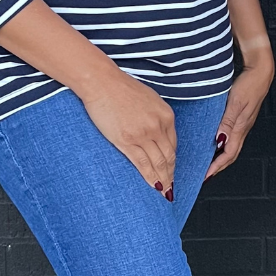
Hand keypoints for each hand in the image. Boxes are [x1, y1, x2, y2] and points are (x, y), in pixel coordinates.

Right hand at [79, 66, 177, 197]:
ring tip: (163, 191)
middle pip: (169, 156)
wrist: (102, 83)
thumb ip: (156, 117)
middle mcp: (158, 126)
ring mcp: (143, 135)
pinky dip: (149, 176)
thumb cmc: (122, 88)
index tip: (173, 170)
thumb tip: (158, 134)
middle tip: (171, 187)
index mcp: (166, 116)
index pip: (173, 144)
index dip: (173, 160)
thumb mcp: (149, 99)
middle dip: (171, 174)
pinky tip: (152, 185)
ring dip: (162, 179)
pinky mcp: (127, 141)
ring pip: (158, 163)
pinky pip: (142, 164)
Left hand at [205, 57, 273, 178]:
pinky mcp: (240, 117)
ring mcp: (242, 124)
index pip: (228, 154)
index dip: (216, 167)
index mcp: (240, 128)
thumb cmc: (249, 85)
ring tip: (207, 162)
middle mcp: (242, 128)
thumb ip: (228, 122)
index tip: (205, 176)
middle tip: (205, 175)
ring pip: (230, 146)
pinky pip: (230, 136)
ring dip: (219, 157)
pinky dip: (221, 144)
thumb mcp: (235, 103)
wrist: (260, 72)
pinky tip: (214, 141)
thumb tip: (220, 140)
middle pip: (230, 154)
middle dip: (218, 166)